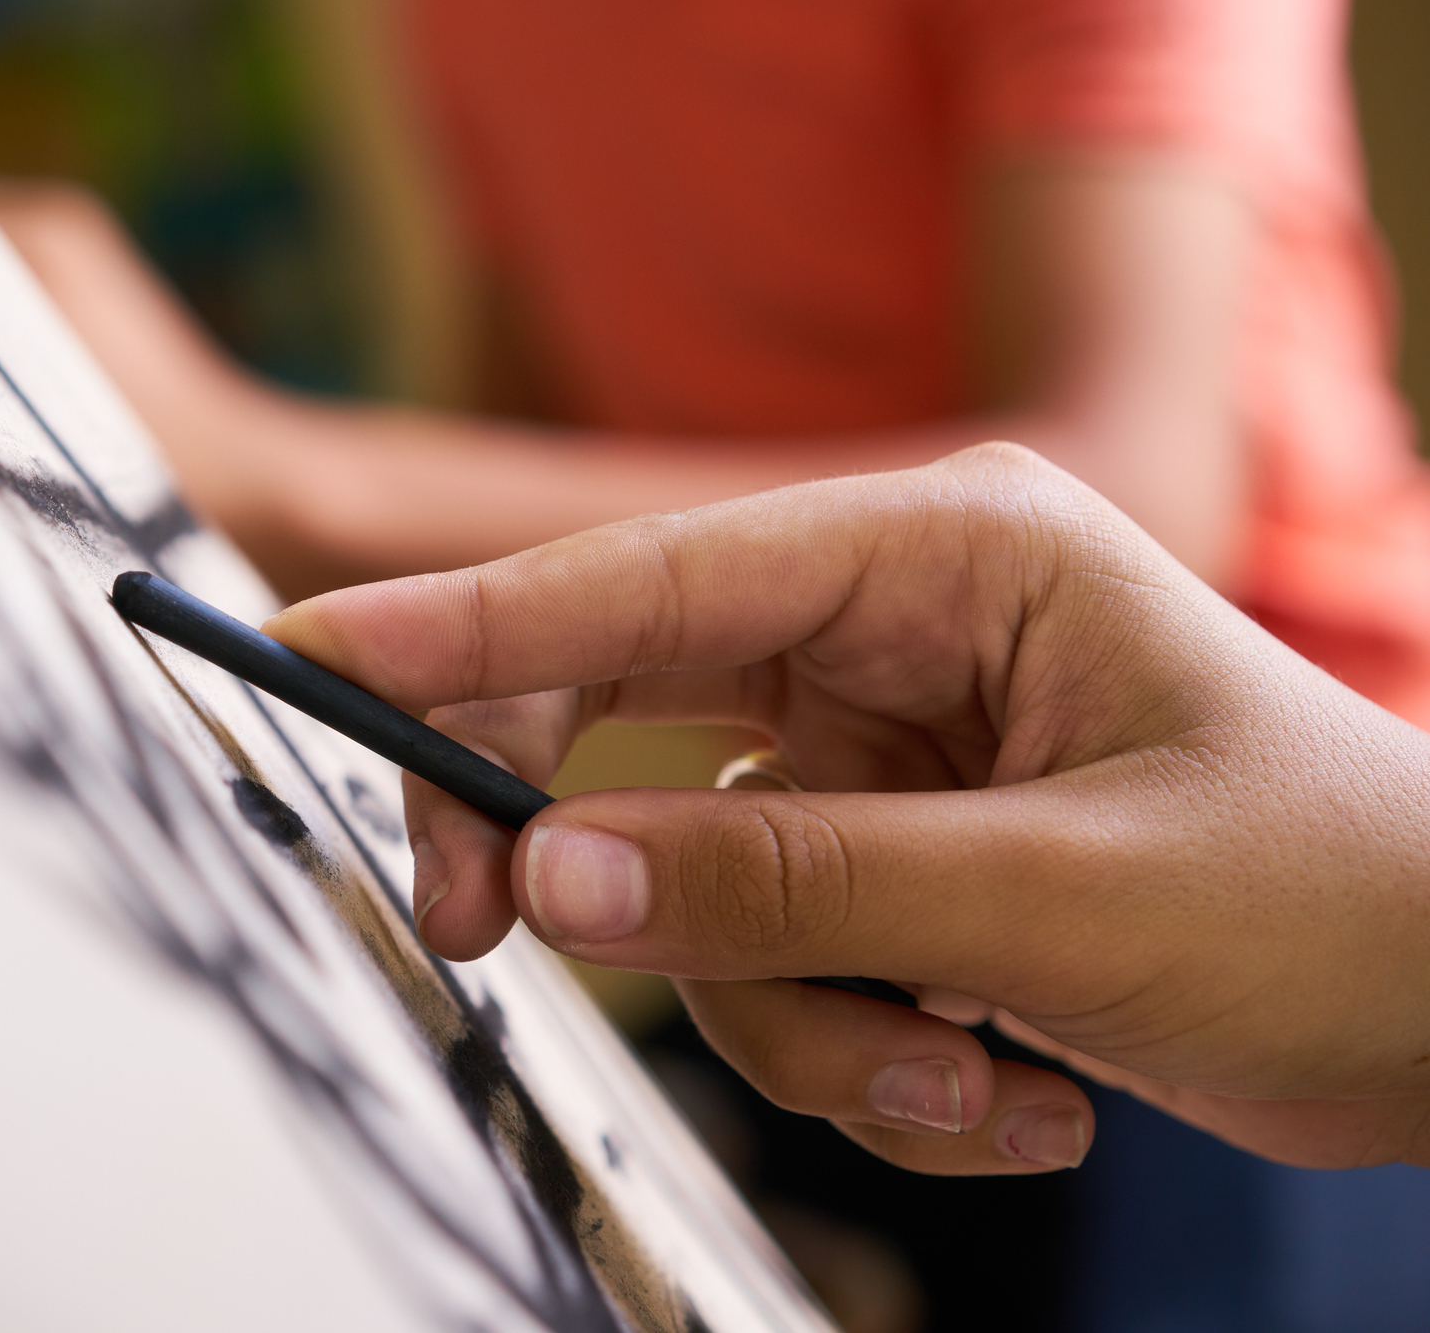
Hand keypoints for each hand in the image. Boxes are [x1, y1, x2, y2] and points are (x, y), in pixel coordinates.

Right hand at [266, 444, 1429, 1174]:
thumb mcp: (1052, 896)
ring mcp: (884, 754)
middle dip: (582, 855)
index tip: (312, 650)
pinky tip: (1022, 1086)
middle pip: (623, 719)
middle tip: (489, 938)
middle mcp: (892, 634)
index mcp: (944, 555)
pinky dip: (872, 1060)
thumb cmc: (1333, 902)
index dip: (465, 622)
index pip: (648, 578)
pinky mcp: (890, 861)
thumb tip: (552, 882)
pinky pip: (781, 969)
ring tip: (974, 1082)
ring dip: (812, 1025)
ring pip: (700, 891)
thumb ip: (783, 886)